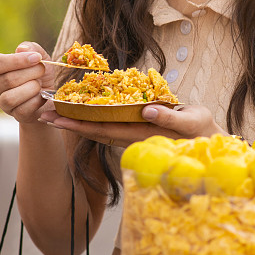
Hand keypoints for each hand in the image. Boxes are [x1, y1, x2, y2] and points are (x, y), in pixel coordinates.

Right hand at [0, 42, 54, 123]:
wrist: (50, 91)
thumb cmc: (39, 71)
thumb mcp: (38, 55)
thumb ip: (31, 48)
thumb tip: (21, 49)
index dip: (18, 61)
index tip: (37, 58)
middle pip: (7, 80)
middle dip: (31, 73)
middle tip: (42, 69)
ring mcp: (1, 103)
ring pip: (10, 98)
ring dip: (32, 88)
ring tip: (40, 83)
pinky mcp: (15, 115)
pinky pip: (22, 110)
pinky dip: (37, 101)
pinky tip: (42, 94)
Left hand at [37, 103, 225, 147]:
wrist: (211, 144)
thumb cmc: (203, 131)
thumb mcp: (193, 122)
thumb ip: (170, 117)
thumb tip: (146, 111)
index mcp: (144, 134)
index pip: (105, 129)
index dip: (80, 123)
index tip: (57, 117)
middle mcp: (134, 138)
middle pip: (96, 131)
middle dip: (69, 123)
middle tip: (42, 114)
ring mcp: (134, 137)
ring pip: (100, 130)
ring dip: (76, 123)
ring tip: (53, 112)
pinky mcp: (138, 132)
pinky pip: (110, 127)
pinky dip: (92, 121)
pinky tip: (79, 113)